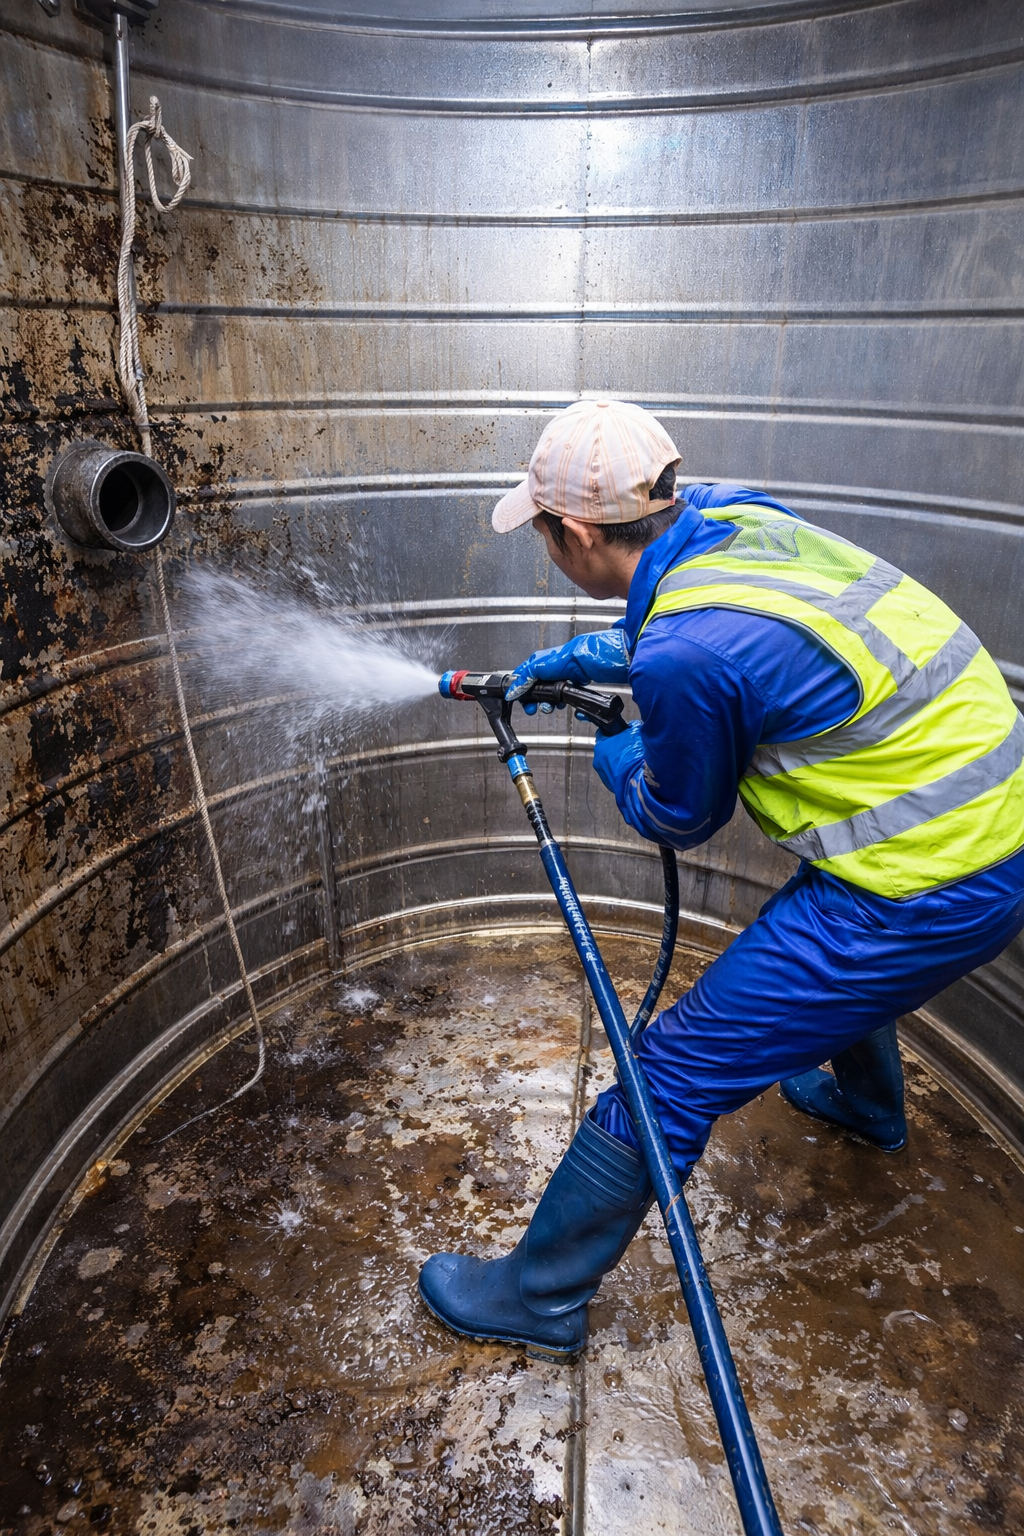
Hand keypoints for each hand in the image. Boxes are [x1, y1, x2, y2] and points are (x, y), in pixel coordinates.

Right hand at [505, 629, 629, 714]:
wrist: (635, 655)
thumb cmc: (608, 651)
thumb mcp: (569, 658)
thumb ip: (543, 669)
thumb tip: (520, 682)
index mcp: (561, 655)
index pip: (532, 668)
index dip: (521, 683)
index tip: (514, 696)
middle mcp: (570, 662)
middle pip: (544, 681)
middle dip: (536, 696)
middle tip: (533, 708)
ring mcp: (582, 673)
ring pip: (559, 690)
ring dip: (553, 701)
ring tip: (552, 708)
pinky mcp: (595, 683)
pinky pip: (578, 696)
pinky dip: (576, 707)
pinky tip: (579, 712)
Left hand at [593, 720, 644, 793]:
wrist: (642, 779)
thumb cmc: (637, 756)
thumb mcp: (636, 732)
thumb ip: (631, 728)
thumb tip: (633, 727)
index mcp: (601, 746)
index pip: (603, 734)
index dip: (614, 733)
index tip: (621, 732)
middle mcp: (599, 762)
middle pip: (608, 751)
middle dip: (618, 748)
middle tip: (631, 747)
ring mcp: (604, 776)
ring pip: (612, 765)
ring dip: (621, 762)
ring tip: (635, 761)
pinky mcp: (613, 787)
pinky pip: (617, 777)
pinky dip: (624, 773)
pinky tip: (634, 771)